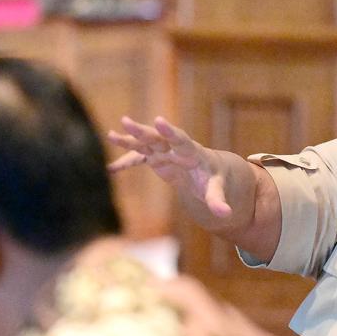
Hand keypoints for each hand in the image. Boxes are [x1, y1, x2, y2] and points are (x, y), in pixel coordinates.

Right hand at [107, 116, 233, 218]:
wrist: (209, 170)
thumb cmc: (215, 178)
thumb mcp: (217, 189)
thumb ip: (218, 200)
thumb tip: (225, 214)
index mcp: (193, 152)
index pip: (181, 140)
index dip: (170, 132)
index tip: (159, 121)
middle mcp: (176, 148)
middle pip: (158, 137)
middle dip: (143, 131)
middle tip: (126, 121)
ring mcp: (165, 152)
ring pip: (145, 144)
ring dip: (129, 140)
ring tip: (111, 135)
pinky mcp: (157, 159)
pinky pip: (140, 158)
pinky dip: (127, 162)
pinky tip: (112, 169)